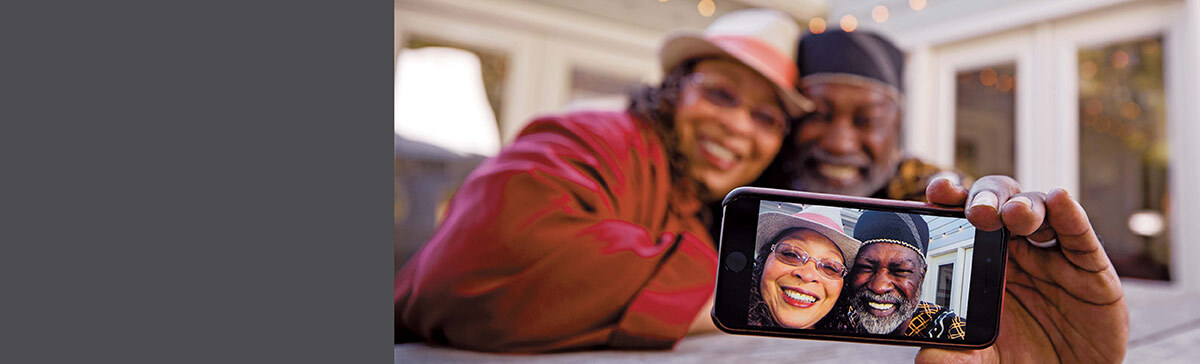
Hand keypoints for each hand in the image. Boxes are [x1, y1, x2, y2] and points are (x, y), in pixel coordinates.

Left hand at [916, 176, 1128, 362]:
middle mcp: (1013, 248)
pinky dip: (1070, 214)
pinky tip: (1060, 200)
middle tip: (978, 212)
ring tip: (1015, 215)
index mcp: (978, 259)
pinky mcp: (1089, 267)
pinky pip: (1079, 234)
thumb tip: (928, 359)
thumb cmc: (1017, 359)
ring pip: (1037, 209)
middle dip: (986, 198)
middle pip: (997, 202)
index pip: (960, 217)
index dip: (951, 199)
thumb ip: (953, 357)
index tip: (938, 194)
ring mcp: (1051, 254)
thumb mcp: (979, 361)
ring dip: (1025, 205)